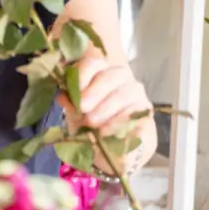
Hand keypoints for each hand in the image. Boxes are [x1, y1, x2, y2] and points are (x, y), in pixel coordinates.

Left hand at [57, 51, 155, 170]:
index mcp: (101, 71)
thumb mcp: (76, 111)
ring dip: (105, 108)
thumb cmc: (91, 121)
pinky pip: (136, 112)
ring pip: (124, 93)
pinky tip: (107, 131)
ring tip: (91, 122)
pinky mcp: (146, 111)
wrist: (113, 146)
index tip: (74, 93)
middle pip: (110, 76)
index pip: (93, 63)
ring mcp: (137, 93)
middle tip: (82, 109)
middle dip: (94, 93)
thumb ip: (69, 102)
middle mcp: (121, 77)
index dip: (82, 75)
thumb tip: (62, 97)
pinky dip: (119, 121)